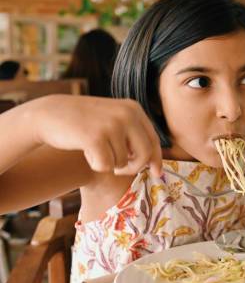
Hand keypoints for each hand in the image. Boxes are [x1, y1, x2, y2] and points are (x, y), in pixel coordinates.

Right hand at [31, 95, 162, 176]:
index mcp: (134, 108)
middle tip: (119, 170)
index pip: (153, 139)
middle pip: (144, 154)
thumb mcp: (113, 119)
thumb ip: (132, 135)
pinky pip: (106, 166)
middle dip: (133, 167)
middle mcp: (127, 114)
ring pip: (122, 162)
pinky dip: (96, 165)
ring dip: (109, 164)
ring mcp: (112, 125)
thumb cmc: (83, 122)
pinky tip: (86, 152)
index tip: (158, 173)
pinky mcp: (96, 137)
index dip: (156, 159)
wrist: (49, 114)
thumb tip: (152, 161)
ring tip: (94, 150)